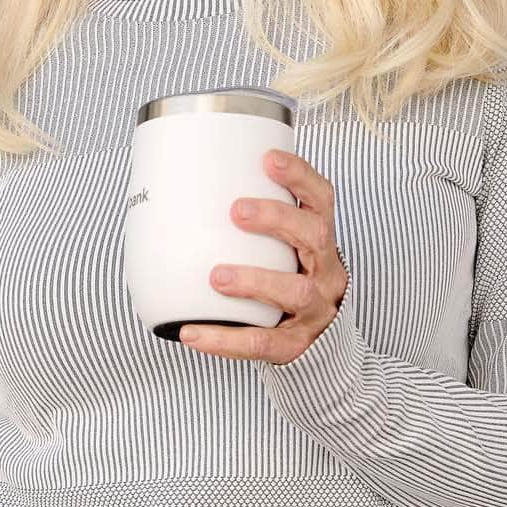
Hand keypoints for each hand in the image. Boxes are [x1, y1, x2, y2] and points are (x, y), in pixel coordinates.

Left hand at [176, 147, 348, 363]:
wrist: (319, 346)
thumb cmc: (288, 285)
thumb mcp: (285, 252)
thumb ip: (252, 228)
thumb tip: (181, 195)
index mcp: (320, 242)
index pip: (321, 200)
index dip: (300, 177)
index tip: (268, 160)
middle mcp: (326, 271)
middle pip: (314, 236)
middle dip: (277, 219)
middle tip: (236, 210)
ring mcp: (316, 310)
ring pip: (295, 290)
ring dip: (255, 279)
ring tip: (217, 276)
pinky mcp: (296, 345)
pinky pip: (263, 343)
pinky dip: (225, 339)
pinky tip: (193, 334)